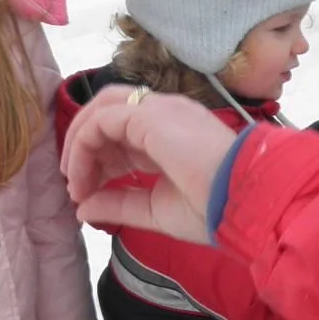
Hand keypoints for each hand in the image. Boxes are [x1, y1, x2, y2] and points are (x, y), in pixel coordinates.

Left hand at [61, 85, 238, 244]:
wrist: (244, 202)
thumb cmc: (214, 209)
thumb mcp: (156, 210)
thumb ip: (120, 204)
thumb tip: (82, 209)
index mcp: (174, 134)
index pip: (125, 133)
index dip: (99, 161)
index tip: (88, 195)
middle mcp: (166, 114)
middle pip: (109, 113)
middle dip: (84, 145)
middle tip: (75, 184)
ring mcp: (159, 109)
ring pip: (101, 109)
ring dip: (78, 142)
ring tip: (73, 180)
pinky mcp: (148, 115)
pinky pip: (100, 120)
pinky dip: (82, 145)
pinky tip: (81, 176)